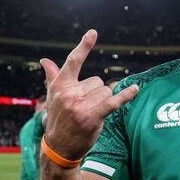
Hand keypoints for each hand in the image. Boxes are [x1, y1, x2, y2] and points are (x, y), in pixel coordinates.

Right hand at [40, 30, 138, 161]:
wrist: (59, 147)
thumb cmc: (59, 119)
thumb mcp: (52, 97)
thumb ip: (52, 76)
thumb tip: (44, 60)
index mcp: (60, 85)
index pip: (74, 61)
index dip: (84, 46)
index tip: (93, 32)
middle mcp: (69, 93)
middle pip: (97, 81)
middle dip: (95, 94)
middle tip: (84, 109)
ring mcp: (80, 105)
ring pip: (106, 92)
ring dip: (103, 102)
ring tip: (90, 114)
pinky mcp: (92, 116)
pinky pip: (113, 101)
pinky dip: (125, 95)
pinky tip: (135, 89)